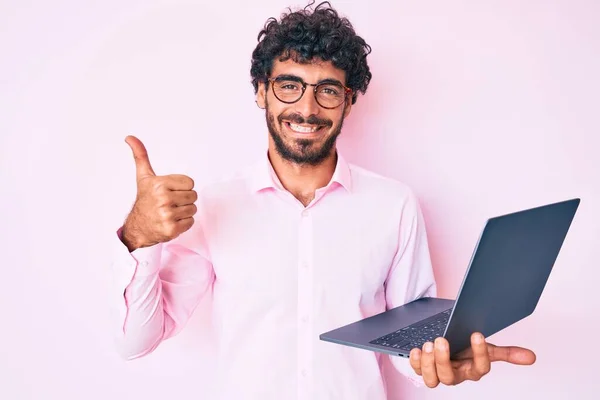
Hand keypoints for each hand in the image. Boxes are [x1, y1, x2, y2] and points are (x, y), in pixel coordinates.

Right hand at [121, 135, 196, 250]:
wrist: (137, 227)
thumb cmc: (144, 200)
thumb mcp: (143, 177)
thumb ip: (141, 156)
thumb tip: (129, 137)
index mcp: (160, 184)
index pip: (190, 183)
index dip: (182, 187)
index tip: (170, 191)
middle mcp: (164, 199)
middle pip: (193, 196)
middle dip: (184, 199)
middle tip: (170, 203)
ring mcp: (168, 215)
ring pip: (193, 209)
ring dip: (184, 212)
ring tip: (170, 212)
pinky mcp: (172, 229)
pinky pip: (191, 222)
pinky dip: (184, 223)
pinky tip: (172, 221)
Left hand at [409, 332, 535, 387]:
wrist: (449, 345)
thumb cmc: (467, 349)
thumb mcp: (486, 348)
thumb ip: (507, 353)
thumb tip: (532, 357)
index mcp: (473, 369)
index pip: (480, 368)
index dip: (479, 353)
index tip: (476, 333)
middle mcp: (455, 375)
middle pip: (449, 377)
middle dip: (444, 360)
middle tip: (441, 340)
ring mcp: (437, 373)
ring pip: (432, 379)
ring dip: (428, 363)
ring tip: (428, 344)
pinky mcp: (422, 368)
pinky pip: (416, 370)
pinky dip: (414, 361)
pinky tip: (415, 348)